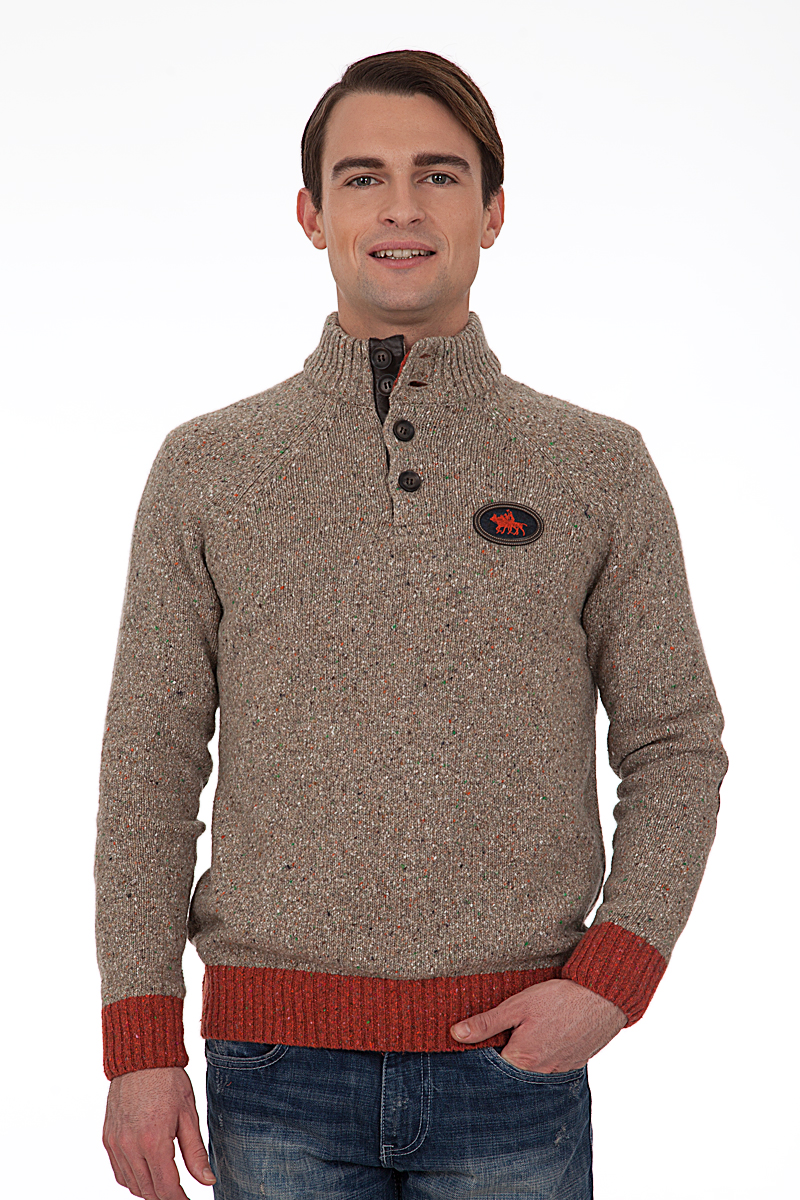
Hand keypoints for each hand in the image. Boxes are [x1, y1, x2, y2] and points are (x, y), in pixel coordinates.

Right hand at [103, 1066, 215, 1197]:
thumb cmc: (168, 1080)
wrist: (141, 1058)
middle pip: (148, 1190)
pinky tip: (147, 1171)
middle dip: (166, 1196)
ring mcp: (116, 1143)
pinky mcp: (108, 1138)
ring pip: (132, 1185)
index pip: (166, 1188)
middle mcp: (130, 1146)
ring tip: (167, 1182)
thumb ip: (196, 1153)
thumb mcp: (188, 1115)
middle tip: (181, 1192)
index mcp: (153, 1140)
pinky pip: (119, 1171)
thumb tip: (207, 1181)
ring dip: (149, 1189)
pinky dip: (133, 1178)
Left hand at [449, 978, 626, 1072]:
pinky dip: (544, 1056)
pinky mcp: (574, 1064)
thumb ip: (486, 1023)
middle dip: (505, 1058)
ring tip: (526, 1034)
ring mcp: (559, 1071)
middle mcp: (541, 1072)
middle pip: (513, 1073)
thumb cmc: (560, 998)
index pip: (492, 1069)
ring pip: (533, 1071)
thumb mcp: (517, 1005)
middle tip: (504, 1036)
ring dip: (525, 1058)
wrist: (603, 997)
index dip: (483, 1056)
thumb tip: (456, 1034)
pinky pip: (551, 1068)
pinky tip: (545, 1038)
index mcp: (522, 1059)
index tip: (477, 1043)